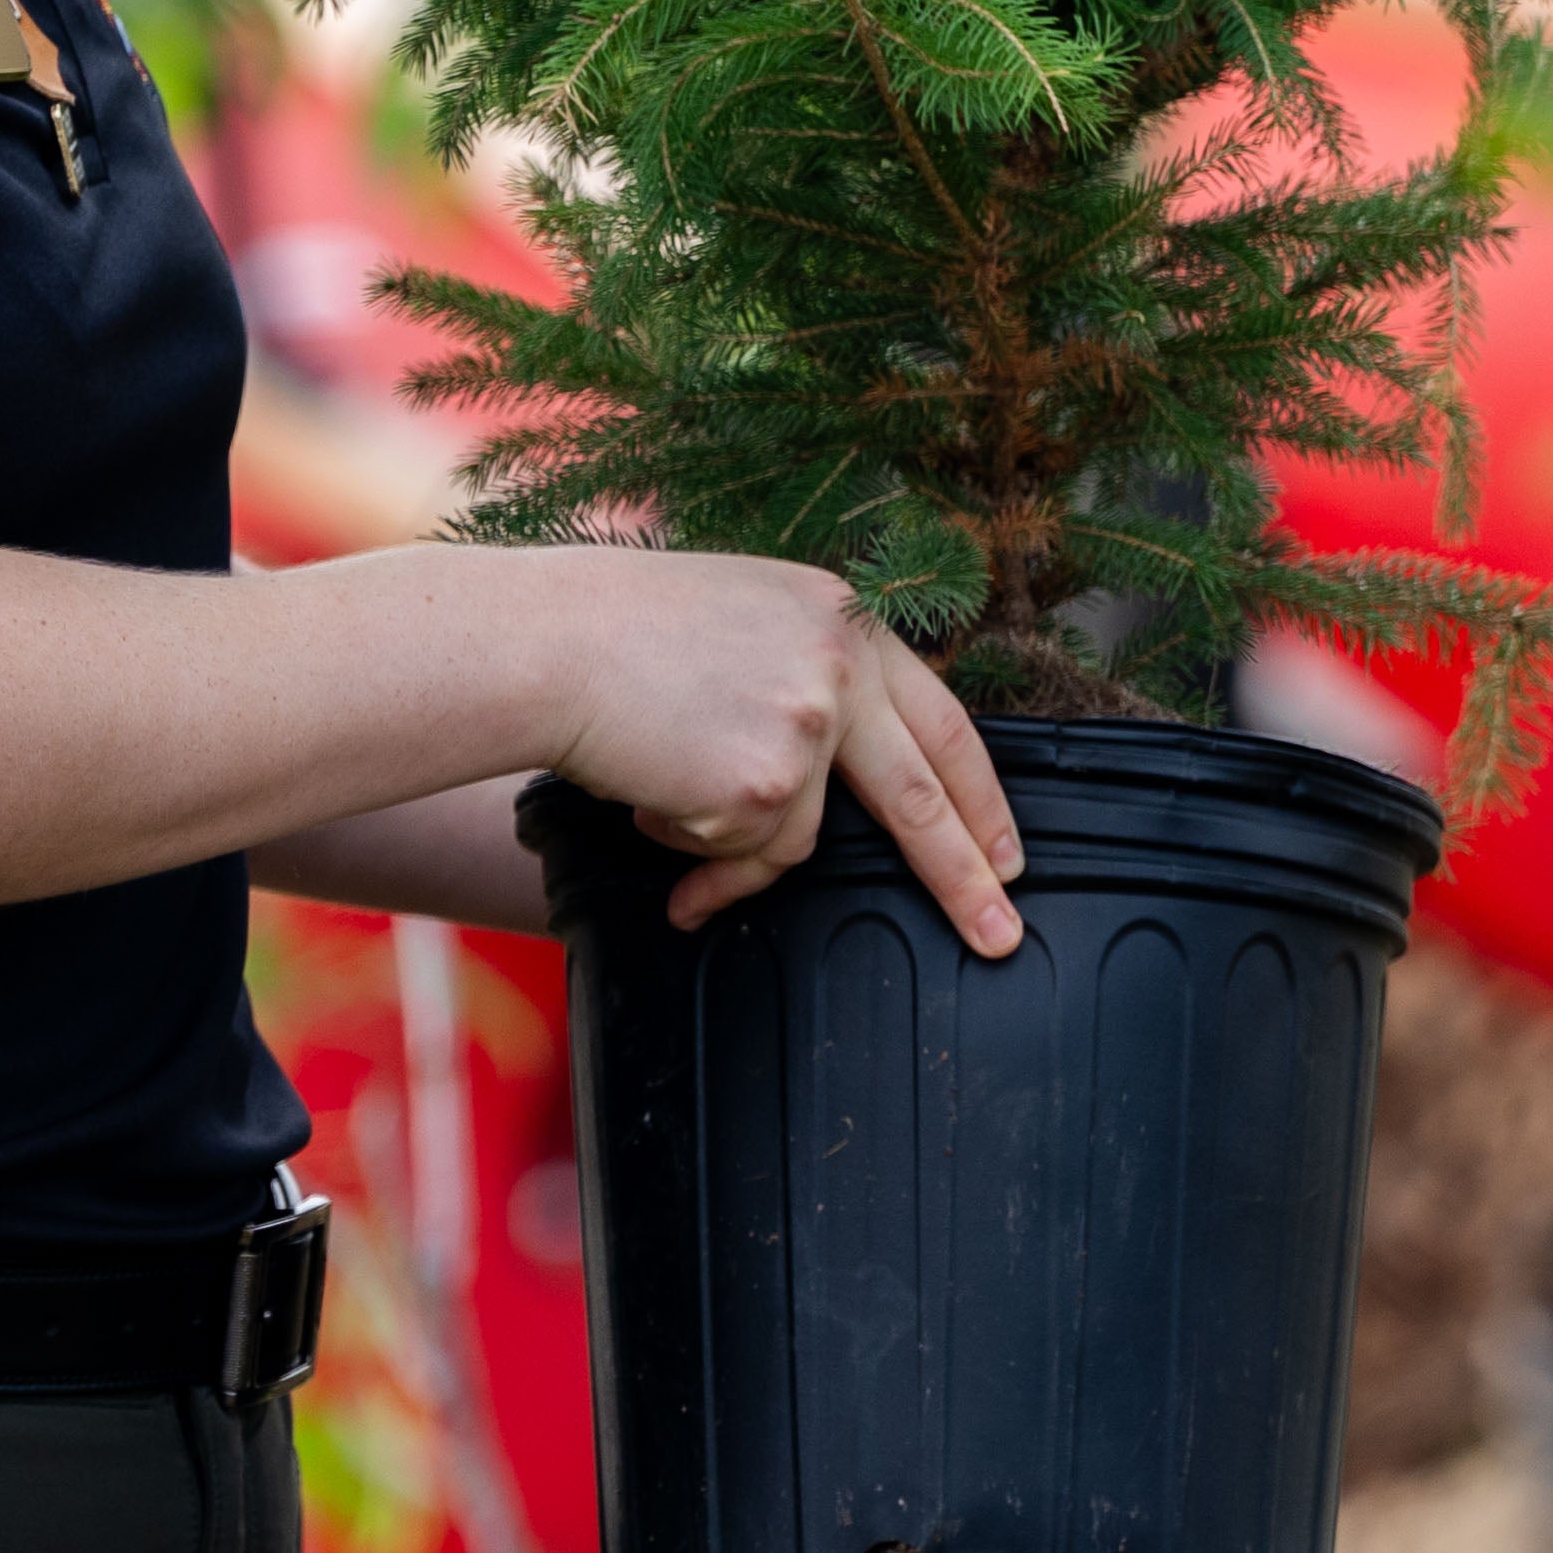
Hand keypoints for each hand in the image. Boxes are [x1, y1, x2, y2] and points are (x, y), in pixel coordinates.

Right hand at [530, 552, 1022, 950]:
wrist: (544, 643)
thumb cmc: (614, 631)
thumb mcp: (742, 619)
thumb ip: (805, 674)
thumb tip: (838, 769)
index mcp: (843, 619)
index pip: (940, 720)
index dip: (978, 794)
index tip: (1007, 853)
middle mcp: (841, 669)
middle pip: (922, 798)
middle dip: (963, 876)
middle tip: (1000, 933)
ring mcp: (808, 727)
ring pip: (797, 837)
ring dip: (730, 843)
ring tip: (660, 793)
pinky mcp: (763, 785)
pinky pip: (740, 852)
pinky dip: (693, 848)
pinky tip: (647, 791)